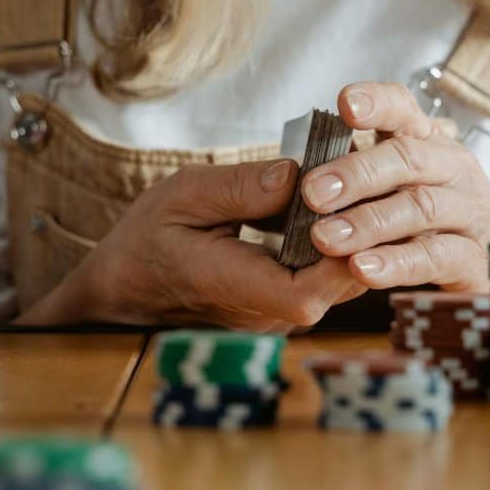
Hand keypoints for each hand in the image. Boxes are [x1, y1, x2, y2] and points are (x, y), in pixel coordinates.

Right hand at [18, 159, 365, 330]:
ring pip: (342, 280)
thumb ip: (240, 188)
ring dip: (351, 233)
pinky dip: (335, 241)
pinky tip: (330, 203)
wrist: (127, 284)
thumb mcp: (183, 196)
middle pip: (340, 284)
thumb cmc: (148, 239)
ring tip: (350, 181)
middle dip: (358, 231)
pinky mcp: (285, 306)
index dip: (340, 253)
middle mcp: (266, 313)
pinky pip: (326, 277)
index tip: (346, 202)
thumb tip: (295, 175)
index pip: (307, 293)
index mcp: (235, 289)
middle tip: (361, 174)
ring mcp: (279, 315)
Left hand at [302, 82, 489, 290]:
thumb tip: (288, 174)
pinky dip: (398, 263)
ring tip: (325, 238)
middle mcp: (452, 170)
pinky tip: (362, 270)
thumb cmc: (437, 220)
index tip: (345, 105)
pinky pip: (437, 257)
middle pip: (408, 159)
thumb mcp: (404, 185)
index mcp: (428, 144)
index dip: (377, 103)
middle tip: (311, 192)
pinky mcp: (476, 260)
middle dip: (356, 173)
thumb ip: (360, 173)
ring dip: (369, 222)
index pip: (404, 109)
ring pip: (421, 207)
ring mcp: (469, 213)